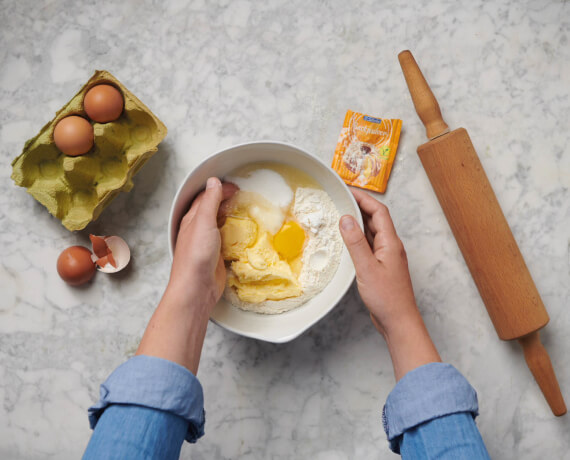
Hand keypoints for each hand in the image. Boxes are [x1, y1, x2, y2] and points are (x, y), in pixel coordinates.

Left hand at [168, 177, 237, 310]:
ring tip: (246, 212)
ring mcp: (208, 243)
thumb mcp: (203, 222)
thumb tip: (213, 181)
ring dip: (232, 217)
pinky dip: (236, 233)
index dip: (220, 189)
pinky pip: (228, 240)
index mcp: (192, 219)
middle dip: (226, 201)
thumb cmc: (196, 255)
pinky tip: (244, 234)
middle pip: (213, 209)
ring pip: (221, 224)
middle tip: (242, 197)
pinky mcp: (217, 256)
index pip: (206, 197)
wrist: (196, 288)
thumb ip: (209, 201)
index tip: (235, 187)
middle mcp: (199, 229)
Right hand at [339, 189, 439, 379]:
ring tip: (340, 213)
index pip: (378, 211)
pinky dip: (357, 237)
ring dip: (358, 221)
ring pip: (372, 231)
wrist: (398, 321)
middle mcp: (390, 246)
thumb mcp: (366, 268)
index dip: (363, 197)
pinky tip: (347, 239)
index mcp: (390, 242)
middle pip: (376, 218)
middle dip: (359, 205)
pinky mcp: (381, 265)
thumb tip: (346, 218)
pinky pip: (369, 244)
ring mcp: (386, 256)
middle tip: (340, 198)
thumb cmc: (386, 297)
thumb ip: (355, 242)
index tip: (346, 190)